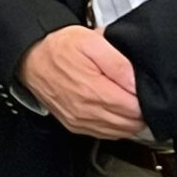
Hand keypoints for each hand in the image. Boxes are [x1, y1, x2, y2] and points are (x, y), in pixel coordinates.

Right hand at [17, 25, 143, 139]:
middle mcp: (85, 112)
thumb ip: (118, 62)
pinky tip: (116, 112)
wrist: (30, 57)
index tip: (145, 88)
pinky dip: (116, 127)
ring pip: (120, 132)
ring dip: (130, 121)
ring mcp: (79, 121)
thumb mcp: (91, 42)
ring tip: (130, 102)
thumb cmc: (58, 48)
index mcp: (93, 91)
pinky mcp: (74, 125)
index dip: (146, 99)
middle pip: (130, 124)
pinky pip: (105, 134)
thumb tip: (137, 82)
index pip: (135, 109)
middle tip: (141, 94)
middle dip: (141, 111)